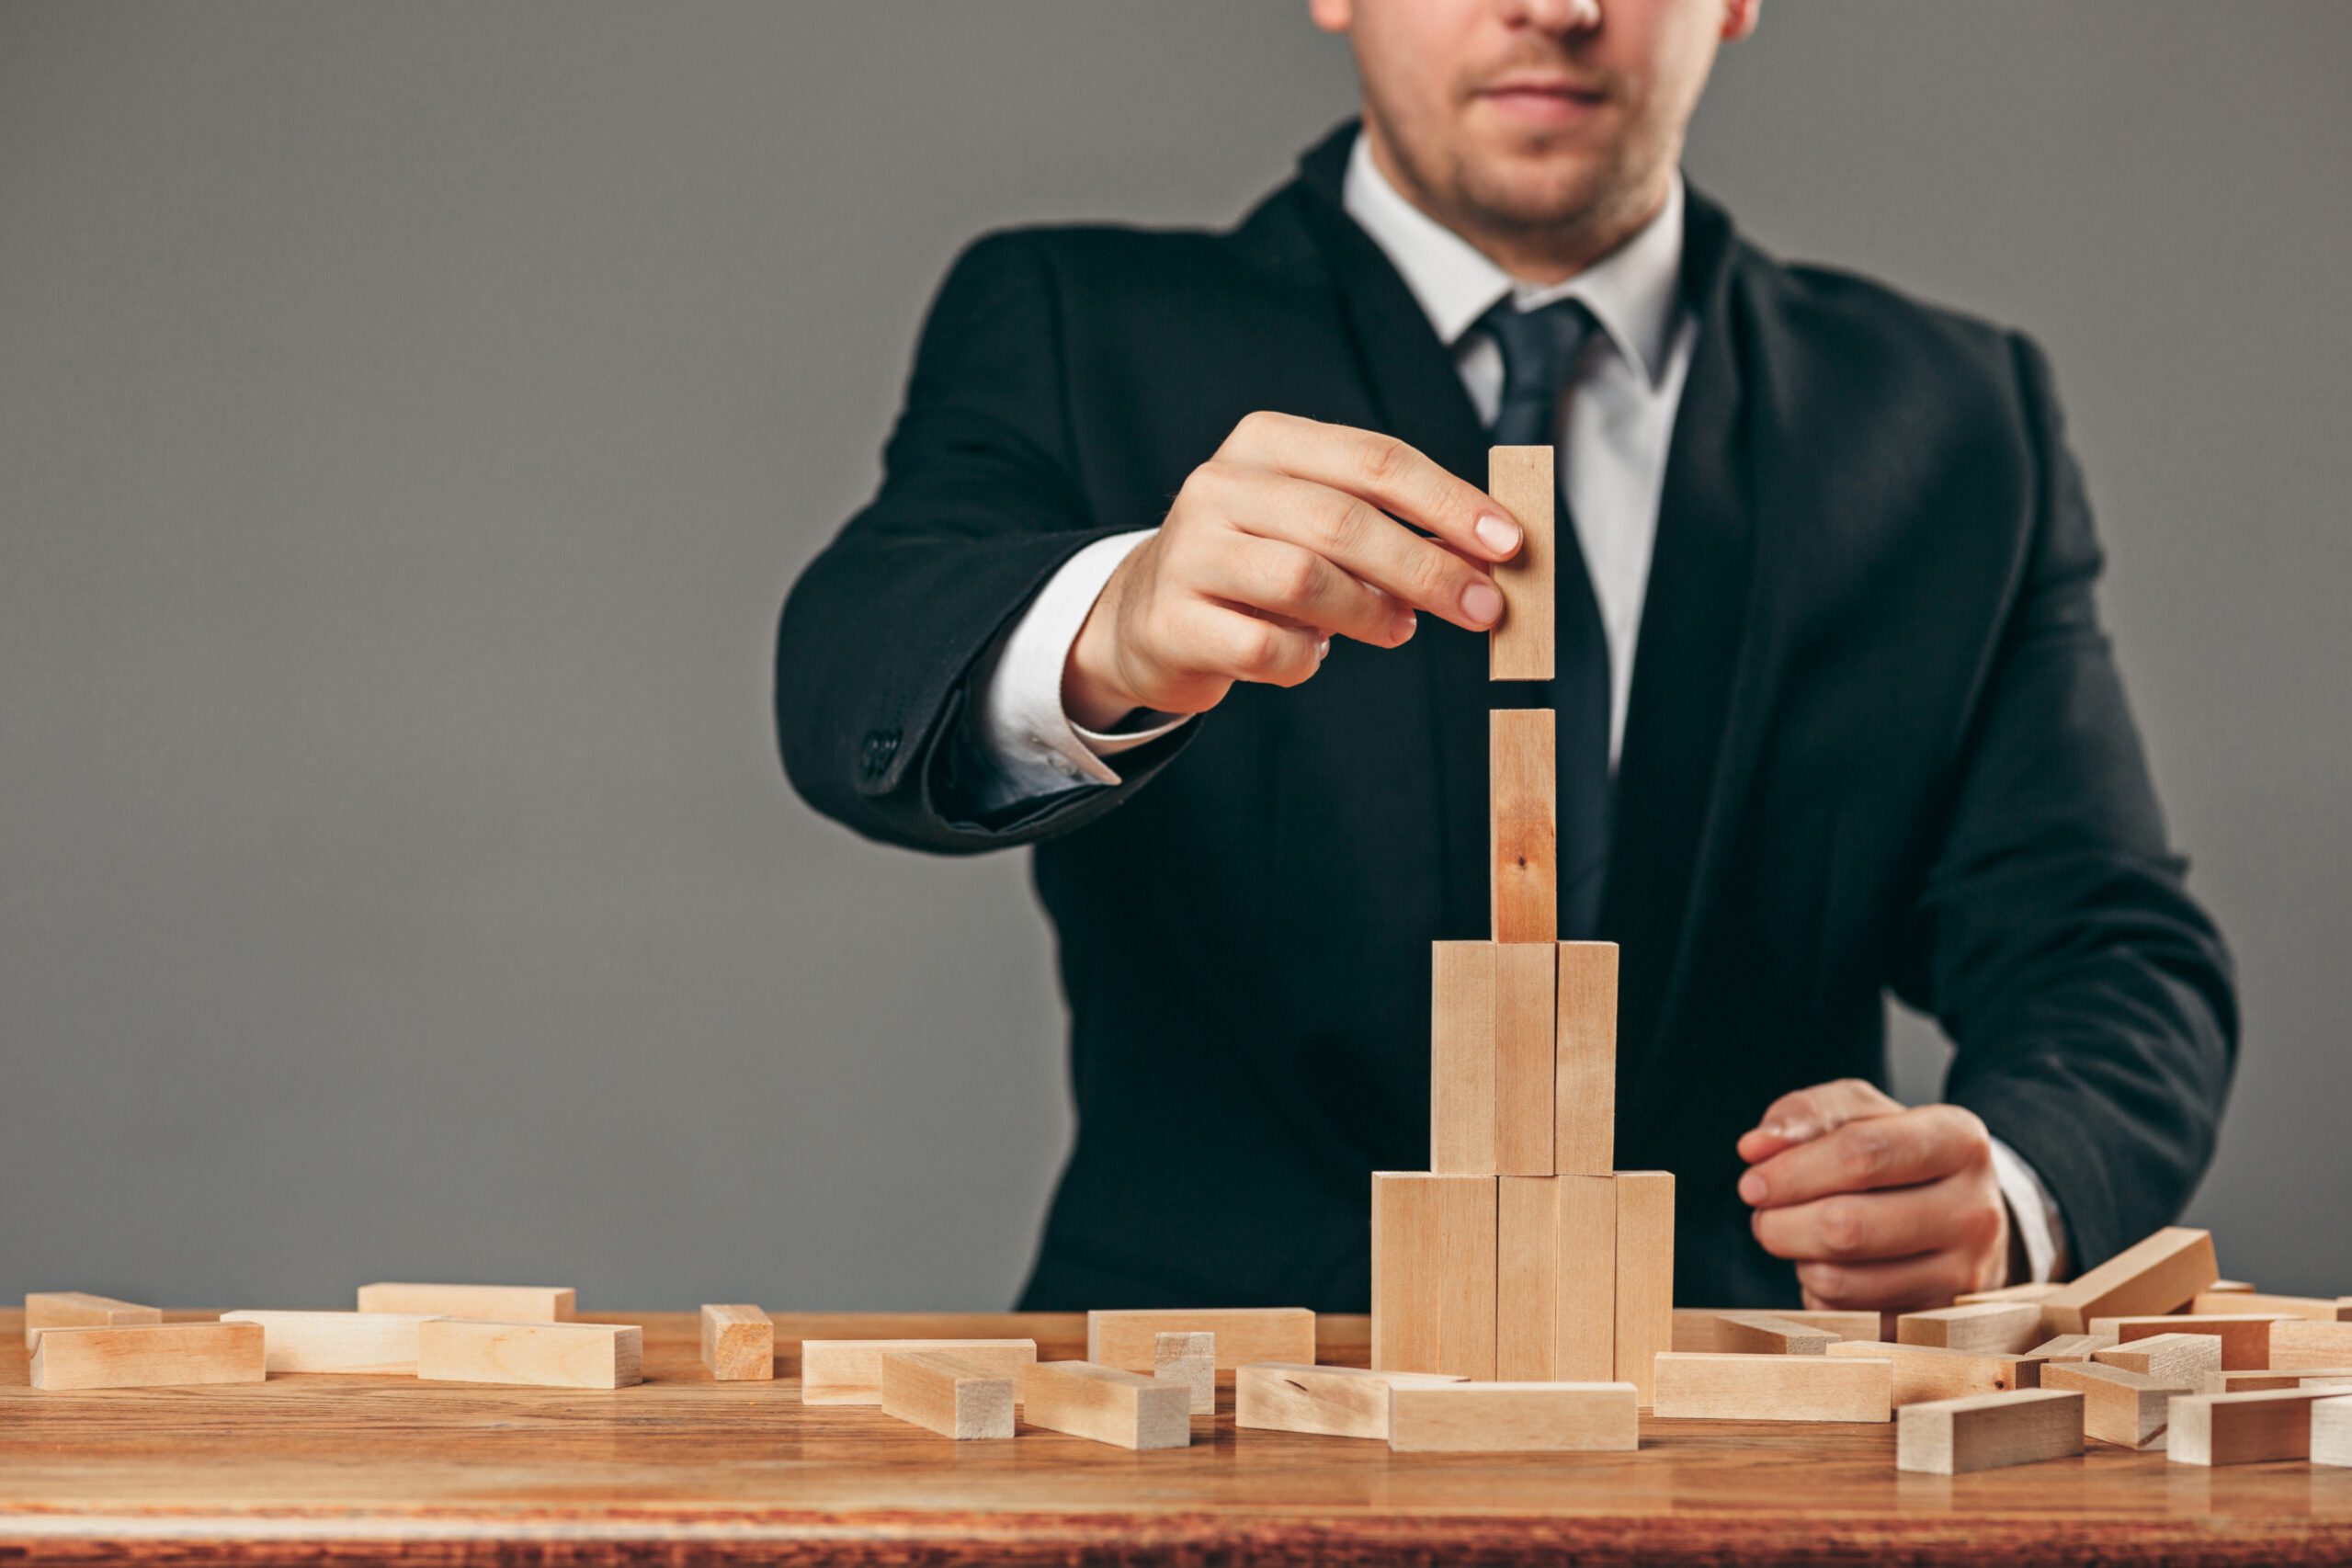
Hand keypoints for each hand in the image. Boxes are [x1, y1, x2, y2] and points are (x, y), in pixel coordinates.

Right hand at [1062, 412, 1524, 728]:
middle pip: (1346, 521)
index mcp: (1266, 443)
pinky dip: (1305, 661)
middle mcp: (1221, 486)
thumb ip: (1388, 527)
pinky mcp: (1174, 621)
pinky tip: (1309, 656)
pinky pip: (1266, 648)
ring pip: (1305, 580)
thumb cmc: (1256, 565)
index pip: (1375, 460)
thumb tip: (1484, 559)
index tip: (1507, 543)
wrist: (1147, 614)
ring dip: (1370, 614)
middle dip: (1428, 568)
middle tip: (1482, 607)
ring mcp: (1191, 552)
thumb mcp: (1314, 522)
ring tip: (1394, 629)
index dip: (1449, 502)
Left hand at [1735, 1079, 2010, 1321]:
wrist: (1964, 1214)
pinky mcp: (1941, 1322)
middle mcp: (1974, 1210)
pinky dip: (1819, 1294)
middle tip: (1762, 1214)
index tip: (1751, 1182)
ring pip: (1842, 1280)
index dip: (1791, 1172)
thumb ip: (1807, 1115)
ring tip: (1795, 1236)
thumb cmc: (1899, 1154)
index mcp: (1959, 1141)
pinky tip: (1827, 1266)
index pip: (1860, 1155)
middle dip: (1781, 1222)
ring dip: (1797, 1259)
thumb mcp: (1862, 1113)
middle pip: (1846, 1226)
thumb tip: (1756, 1146)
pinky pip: (1849, 1319)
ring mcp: (1963, 1274)